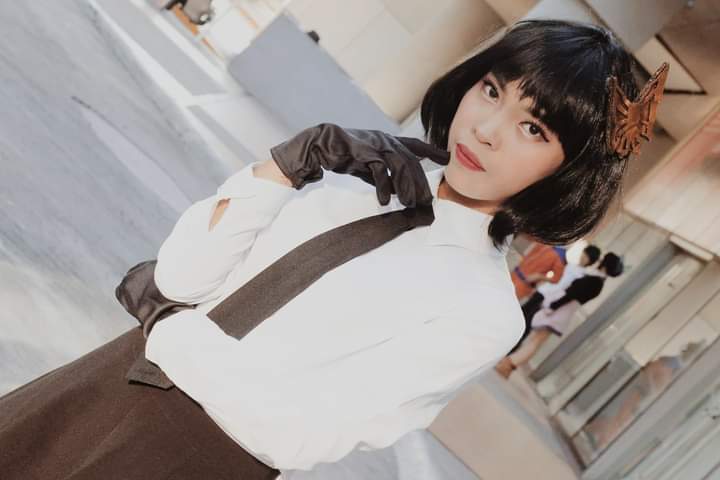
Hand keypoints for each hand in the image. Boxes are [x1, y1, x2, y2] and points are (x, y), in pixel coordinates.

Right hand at [269, 123, 448, 206]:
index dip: (432, 152)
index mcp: (388, 141)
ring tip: (411, 204)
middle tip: (426, 202)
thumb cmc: (345, 155)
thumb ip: (386, 176)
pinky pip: (379, 170)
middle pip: (411, 161)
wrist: (319, 145)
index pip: (416, 146)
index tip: (447, 158)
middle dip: (420, 182)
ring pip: (400, 164)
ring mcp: (375, 144)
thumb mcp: (370, 167)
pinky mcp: (363, 151)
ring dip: (407, 186)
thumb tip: (401, 191)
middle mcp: (385, 140)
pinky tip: (386, 201)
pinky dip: (384, 186)